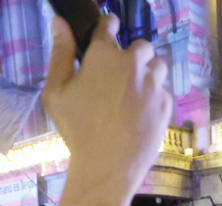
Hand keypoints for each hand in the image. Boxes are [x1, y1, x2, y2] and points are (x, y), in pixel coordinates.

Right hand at [43, 14, 171, 205]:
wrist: (107, 167)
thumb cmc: (77, 131)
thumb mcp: (56, 92)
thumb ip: (59, 53)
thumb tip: (59, 22)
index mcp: (103, 55)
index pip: (109, 25)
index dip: (108, 27)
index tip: (108, 32)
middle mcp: (132, 63)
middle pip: (139, 46)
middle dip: (131, 57)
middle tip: (118, 78)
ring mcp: (152, 83)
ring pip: (157, 66)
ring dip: (147, 74)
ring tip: (132, 95)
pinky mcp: (165, 104)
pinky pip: (163, 91)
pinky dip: (154, 97)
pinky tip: (140, 114)